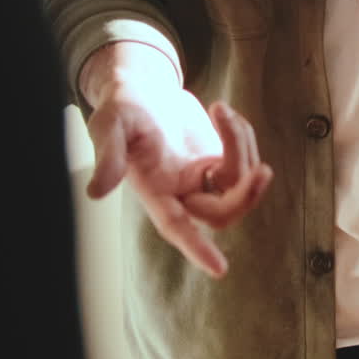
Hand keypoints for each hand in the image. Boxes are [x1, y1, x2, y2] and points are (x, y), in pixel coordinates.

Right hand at [82, 43, 273, 277]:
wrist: (142, 89)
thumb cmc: (121, 109)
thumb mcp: (109, 126)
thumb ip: (107, 156)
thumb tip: (95, 193)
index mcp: (154, 191)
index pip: (176, 227)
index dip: (196, 248)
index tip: (220, 270)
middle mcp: (181, 191)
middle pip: (222, 213)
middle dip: (246, 196)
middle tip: (262, 170)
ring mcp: (204, 176)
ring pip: (240, 182)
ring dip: (242, 146)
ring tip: (220, 110)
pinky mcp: (220, 157)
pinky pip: (246, 157)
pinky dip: (243, 134)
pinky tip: (223, 112)